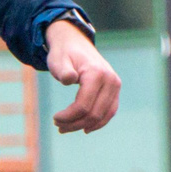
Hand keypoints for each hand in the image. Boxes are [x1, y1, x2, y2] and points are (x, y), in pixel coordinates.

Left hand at [45, 18, 119, 133]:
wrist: (75, 43)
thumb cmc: (64, 54)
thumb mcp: (58, 60)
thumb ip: (63, 70)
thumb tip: (70, 79)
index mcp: (97, 73)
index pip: (84, 106)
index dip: (68, 117)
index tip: (55, 118)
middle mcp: (110, 80)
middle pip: (94, 114)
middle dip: (75, 124)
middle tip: (58, 126)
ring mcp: (115, 86)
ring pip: (103, 116)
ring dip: (85, 126)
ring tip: (67, 128)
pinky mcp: (115, 91)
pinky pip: (109, 112)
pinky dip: (98, 122)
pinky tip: (85, 128)